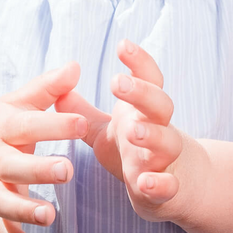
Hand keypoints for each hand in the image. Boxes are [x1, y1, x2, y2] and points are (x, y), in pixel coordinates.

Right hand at [0, 61, 87, 232]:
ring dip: (25, 212)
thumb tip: (76, 66)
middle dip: (39, 170)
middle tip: (67, 170)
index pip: (29, 124)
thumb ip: (48, 87)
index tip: (82, 122)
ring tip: (50, 216)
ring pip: (4, 203)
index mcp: (4, 128)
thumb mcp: (17, 102)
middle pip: (15, 166)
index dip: (55, 124)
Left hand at [55, 40, 186, 221]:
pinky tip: (145, 182)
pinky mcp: (166, 188)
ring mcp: (165, 158)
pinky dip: (160, 183)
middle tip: (116, 83)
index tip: (122, 43)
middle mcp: (159, 129)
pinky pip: (169, 185)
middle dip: (141, 93)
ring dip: (152, 135)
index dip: (139, 61)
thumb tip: (57, 90)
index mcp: (144, 110)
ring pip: (168, 142)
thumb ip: (83, 113)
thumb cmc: (136, 149)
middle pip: (161, 104)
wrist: (175, 186)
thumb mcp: (106, 130)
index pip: (149, 78)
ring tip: (133, 130)